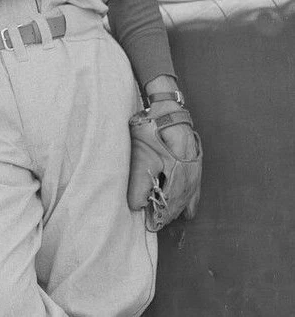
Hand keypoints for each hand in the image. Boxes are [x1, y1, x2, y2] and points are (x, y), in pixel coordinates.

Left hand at [145, 100, 201, 218]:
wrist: (166, 108)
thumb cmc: (151, 127)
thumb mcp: (141, 152)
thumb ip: (139, 180)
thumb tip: (136, 205)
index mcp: (178, 165)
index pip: (171, 197)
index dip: (162, 212)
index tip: (152, 224)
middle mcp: (191, 167)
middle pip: (181, 196)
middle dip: (169, 212)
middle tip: (157, 225)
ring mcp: (195, 164)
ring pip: (189, 193)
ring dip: (179, 208)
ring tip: (169, 220)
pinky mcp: (195, 162)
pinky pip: (195, 186)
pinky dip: (191, 201)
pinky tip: (189, 213)